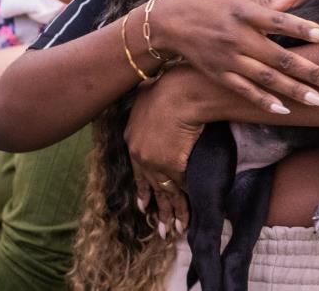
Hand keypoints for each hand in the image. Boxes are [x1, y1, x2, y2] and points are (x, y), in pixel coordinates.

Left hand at [124, 70, 200, 236]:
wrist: (180, 94)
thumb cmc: (167, 87)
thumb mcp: (146, 92)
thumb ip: (145, 99)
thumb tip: (147, 90)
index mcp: (131, 137)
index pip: (137, 169)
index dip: (143, 187)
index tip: (143, 204)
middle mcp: (139, 155)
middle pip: (149, 186)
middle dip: (156, 208)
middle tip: (161, 228)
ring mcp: (155, 163)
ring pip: (164, 194)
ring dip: (171, 214)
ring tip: (174, 232)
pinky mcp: (172, 166)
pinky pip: (179, 190)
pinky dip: (184, 205)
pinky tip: (187, 218)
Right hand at [154, 0, 318, 114]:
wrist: (170, 22)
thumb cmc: (211, 4)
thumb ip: (271, 0)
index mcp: (246, 13)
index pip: (280, 22)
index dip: (304, 30)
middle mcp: (239, 37)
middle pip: (281, 57)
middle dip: (312, 73)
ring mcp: (229, 59)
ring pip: (267, 79)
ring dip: (296, 92)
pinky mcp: (220, 75)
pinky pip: (245, 91)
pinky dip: (264, 101)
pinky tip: (285, 109)